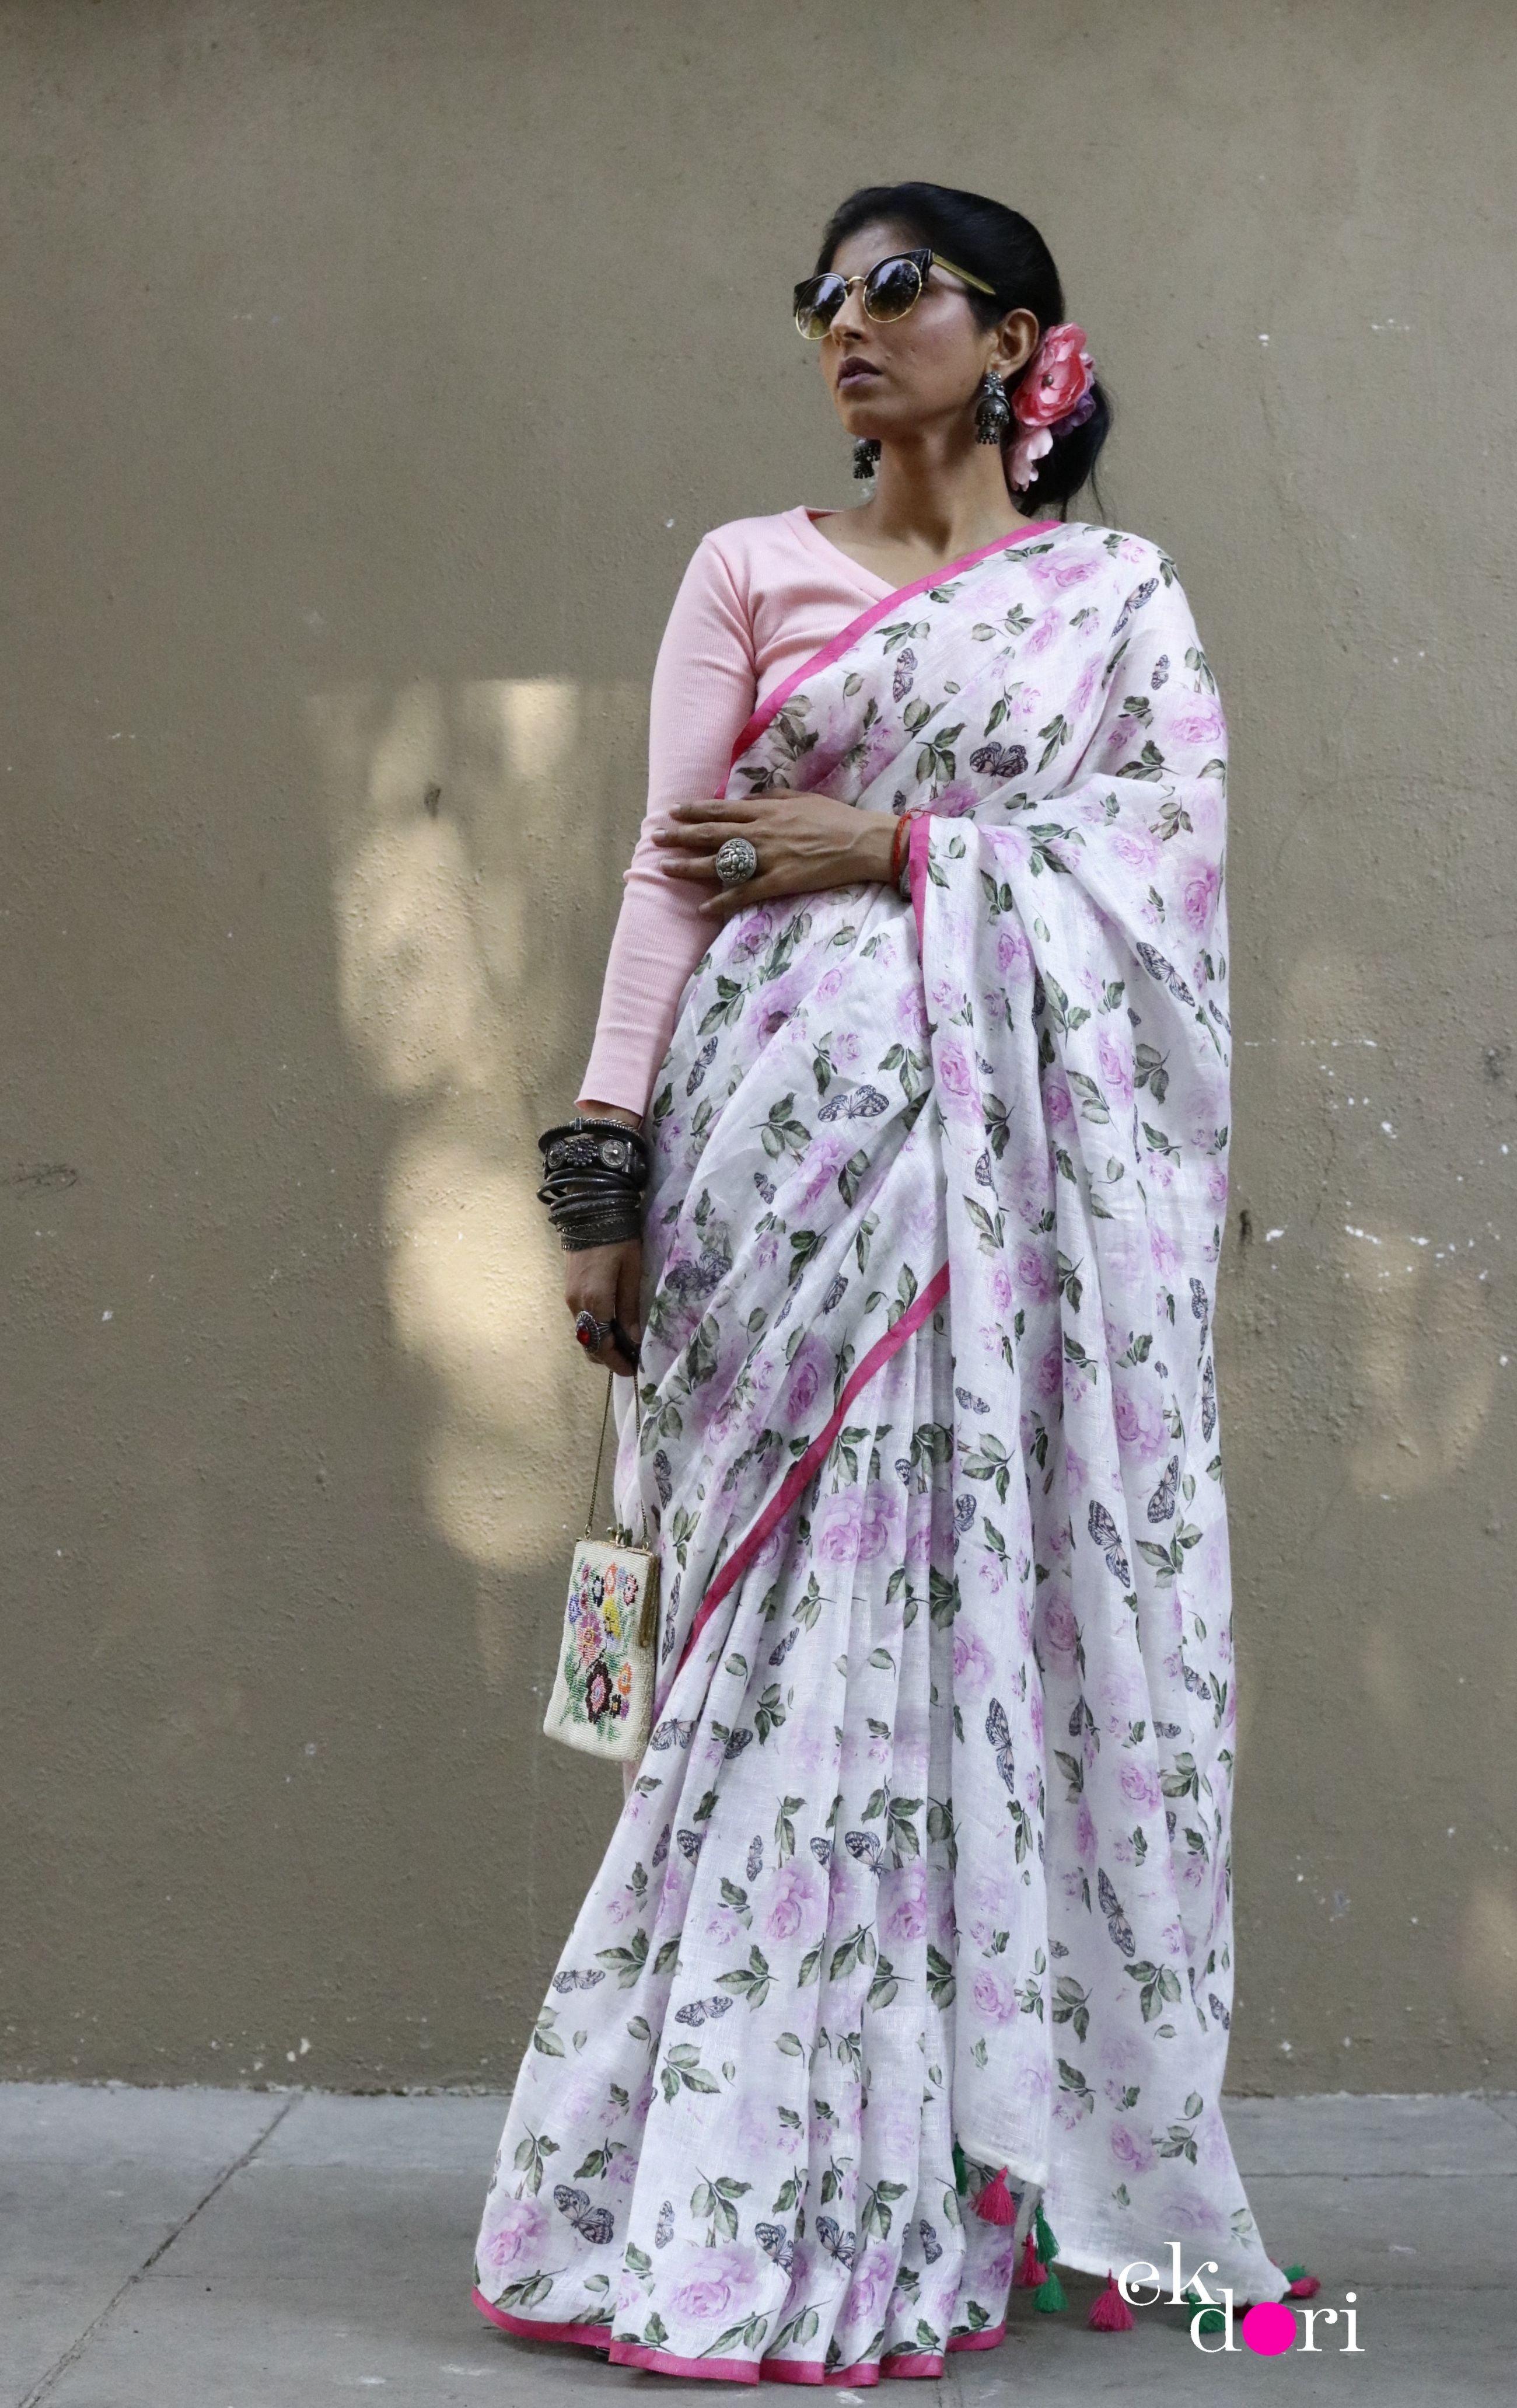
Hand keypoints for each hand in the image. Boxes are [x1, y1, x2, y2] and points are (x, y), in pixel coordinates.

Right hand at [565, 1237, 643, 1377]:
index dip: (617, 1361)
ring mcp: (569, 1297)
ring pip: (583, 1333)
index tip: (633, 1370)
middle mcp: (576, 1304)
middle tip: (631, 1360)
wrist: (590, 1210)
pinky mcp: (568, 1290)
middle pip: (588, 1343)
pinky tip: (611, 1325)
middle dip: (608, 1357)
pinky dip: (594, 1329)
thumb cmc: (618, 1238)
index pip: (602, 1344)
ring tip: (624, 1344)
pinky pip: (579, 1320)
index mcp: (594, 1301)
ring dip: (600, 1343)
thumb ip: (630, 1307)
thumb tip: (633, 1339)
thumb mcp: (632, 1271)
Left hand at [653, 789, 895, 920]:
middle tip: (655, 838)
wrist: (862, 841)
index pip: (720, 810)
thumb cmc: (835, 818)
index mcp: (766, 810)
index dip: (693, 811)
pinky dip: (722, 900)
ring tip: (666, 869)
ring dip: (690, 866)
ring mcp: (769, 857)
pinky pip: (745, 893)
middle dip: (680, 836)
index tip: (672, 812)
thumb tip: (747, 800)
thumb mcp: (801, 798)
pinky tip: (703, 907)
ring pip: (721, 862)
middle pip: (711, 834)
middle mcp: (761, 832)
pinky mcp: (780, 881)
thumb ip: (771, 798)